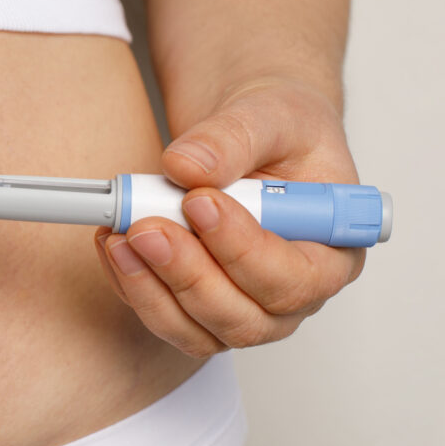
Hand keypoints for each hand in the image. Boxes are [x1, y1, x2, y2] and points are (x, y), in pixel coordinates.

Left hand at [93, 80, 365, 357]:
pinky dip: (131, 284)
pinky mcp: (197, 306)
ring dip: (152, 288)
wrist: (247, 135)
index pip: (295, 279)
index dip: (244, 251)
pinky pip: (162, 315)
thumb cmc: (280, 130)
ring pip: (197, 330)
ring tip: (121, 236)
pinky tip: (112, 242)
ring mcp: (243, 307)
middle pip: (244, 319)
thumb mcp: (271, 115)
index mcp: (332, 253)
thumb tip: (186, 167)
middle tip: (148, 228)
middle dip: (190, 276)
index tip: (200, 204)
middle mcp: (291, 294)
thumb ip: (234, 139)